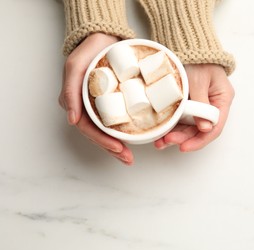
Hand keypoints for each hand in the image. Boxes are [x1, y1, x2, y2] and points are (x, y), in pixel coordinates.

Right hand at [58, 33, 133, 164]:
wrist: (105, 38)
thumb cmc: (88, 50)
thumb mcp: (76, 67)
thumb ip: (70, 90)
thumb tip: (72, 120)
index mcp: (76, 103)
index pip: (89, 129)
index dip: (102, 141)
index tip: (118, 148)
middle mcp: (87, 107)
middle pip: (99, 134)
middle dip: (112, 149)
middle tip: (128, 159)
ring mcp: (99, 106)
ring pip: (107, 130)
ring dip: (117, 145)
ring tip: (130, 156)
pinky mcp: (112, 101)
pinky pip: (117, 120)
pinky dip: (124, 131)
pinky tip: (134, 139)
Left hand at [154, 64, 234, 151]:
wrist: (186, 42)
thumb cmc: (197, 58)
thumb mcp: (199, 81)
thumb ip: (202, 104)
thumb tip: (206, 128)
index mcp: (222, 99)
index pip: (215, 127)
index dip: (199, 140)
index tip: (184, 147)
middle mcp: (213, 105)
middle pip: (200, 129)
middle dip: (183, 138)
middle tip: (165, 142)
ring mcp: (200, 104)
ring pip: (190, 126)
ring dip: (175, 135)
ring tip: (159, 141)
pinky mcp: (189, 102)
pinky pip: (182, 118)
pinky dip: (172, 126)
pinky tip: (161, 132)